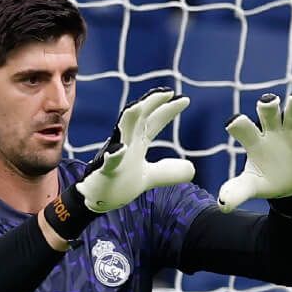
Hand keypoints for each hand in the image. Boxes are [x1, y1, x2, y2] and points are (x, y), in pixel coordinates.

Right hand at [76, 87, 194, 213]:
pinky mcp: (106, 171)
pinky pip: (109, 161)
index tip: (185, 100)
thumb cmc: (120, 183)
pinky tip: (121, 150)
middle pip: (139, 116)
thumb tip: (192, 168)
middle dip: (151, 102)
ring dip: (130, 116)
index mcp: (138, 142)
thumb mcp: (150, 177)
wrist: (99, 199)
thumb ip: (168, 171)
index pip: (154, 121)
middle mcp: (127, 142)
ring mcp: (115, 154)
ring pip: (121, 130)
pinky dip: (114, 155)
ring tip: (141, 105)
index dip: (168, 110)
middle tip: (168, 93)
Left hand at [217, 91, 291, 212]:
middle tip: (268, 102)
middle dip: (269, 105)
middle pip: (269, 112)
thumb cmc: (265, 180)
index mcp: (254, 140)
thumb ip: (236, 192)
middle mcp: (272, 130)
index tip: (233, 123)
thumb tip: (222, 205)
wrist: (288, 187)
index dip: (239, 124)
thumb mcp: (251, 186)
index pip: (244, 128)